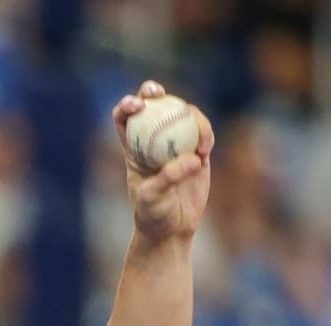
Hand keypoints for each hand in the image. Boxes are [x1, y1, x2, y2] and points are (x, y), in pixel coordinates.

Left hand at [113, 81, 214, 241]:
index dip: (127, 106)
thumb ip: (169, 177)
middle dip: (152, 91)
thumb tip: (192, 158)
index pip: (124, 120)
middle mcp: (153, 140)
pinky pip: (203, 132)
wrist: (173, 229)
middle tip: (158, 92)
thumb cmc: (153, 215)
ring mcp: (176, 142)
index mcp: (133, 149)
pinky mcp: (197, 150)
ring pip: (182, 114)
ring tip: (198, 147)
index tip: (136, 105)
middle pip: (152, 106)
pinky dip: (206, 135)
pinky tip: (205, 150)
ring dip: (190, 118)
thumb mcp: (153, 198)